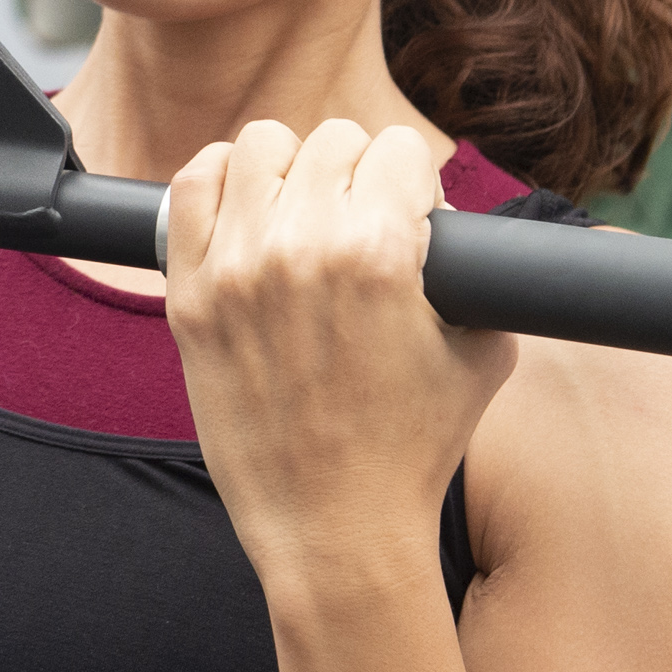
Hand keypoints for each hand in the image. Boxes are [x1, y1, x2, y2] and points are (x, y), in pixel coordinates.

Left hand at [166, 120, 515, 600]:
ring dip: (289, 170)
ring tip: (302, 216)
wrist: (336, 530)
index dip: (416, 187)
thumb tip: (450, 226)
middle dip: (360, 178)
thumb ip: (472, 273)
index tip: (412, 223)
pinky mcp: (189, 296)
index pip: (399, 151)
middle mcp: (301, 246)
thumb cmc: (413, 449)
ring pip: (258, 146)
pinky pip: (191, 187)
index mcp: (378, 253)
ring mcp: (236, 268)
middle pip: (333, 141)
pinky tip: (245, 214)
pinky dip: (221, 183)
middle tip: (362, 228)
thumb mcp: (482, 353)